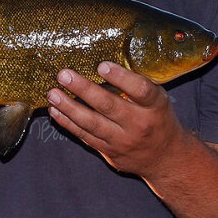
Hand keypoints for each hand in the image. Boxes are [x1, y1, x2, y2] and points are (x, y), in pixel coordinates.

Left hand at [46, 61, 186, 176]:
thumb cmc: (158, 119)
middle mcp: (139, 124)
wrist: (165, 158)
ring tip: (52, 93)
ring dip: (69, 107)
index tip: (102, 65)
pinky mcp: (109, 152)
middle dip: (83, 89)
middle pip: (109, 106)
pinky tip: (55, 110)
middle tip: (64, 75)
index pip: (140, 90)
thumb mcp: (158, 99)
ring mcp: (122, 141)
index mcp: (154, 106)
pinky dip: (68, 123)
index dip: (121, 77)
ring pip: (92, 123)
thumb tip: (106, 59)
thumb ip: (137, 84)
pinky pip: (85, 136)